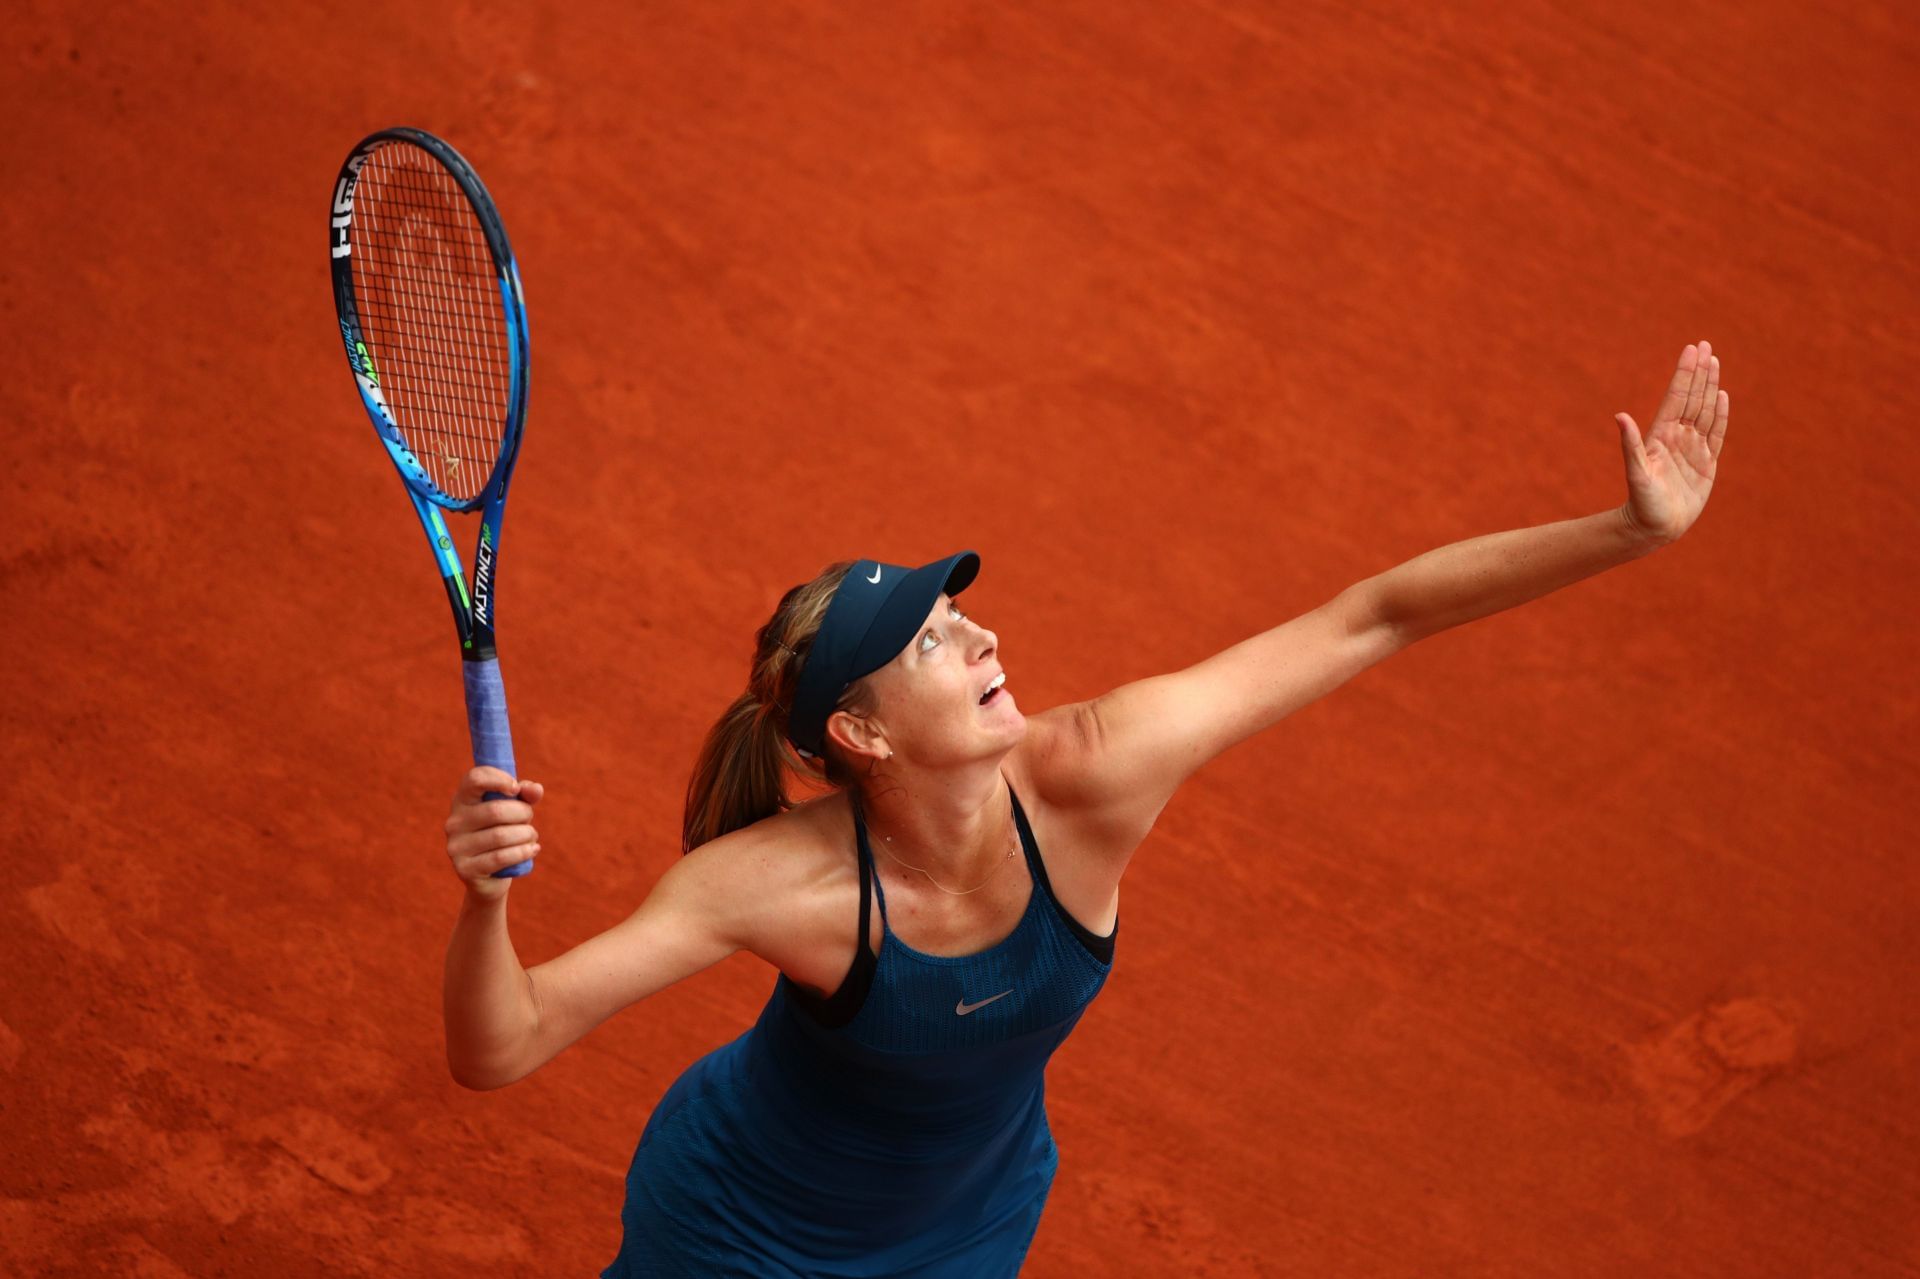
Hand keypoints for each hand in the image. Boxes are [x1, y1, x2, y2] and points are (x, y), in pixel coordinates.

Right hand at [446, 767, 543, 898]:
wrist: (490, 877)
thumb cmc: (503, 833)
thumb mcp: (514, 811)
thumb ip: (525, 796)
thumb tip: (536, 789)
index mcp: (462, 800)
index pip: (474, 778)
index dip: (499, 779)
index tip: (516, 788)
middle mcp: (454, 822)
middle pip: (496, 810)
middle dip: (523, 814)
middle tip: (529, 820)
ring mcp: (456, 847)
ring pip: (501, 835)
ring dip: (526, 834)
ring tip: (531, 837)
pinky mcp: (465, 869)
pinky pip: (501, 857)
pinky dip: (523, 852)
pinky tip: (532, 850)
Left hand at [1615, 340, 1729, 545]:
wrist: (1654, 528)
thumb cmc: (1642, 503)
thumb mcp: (1636, 473)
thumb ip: (1630, 445)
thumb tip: (1619, 416)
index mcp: (1662, 436)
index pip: (1677, 398)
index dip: (1685, 374)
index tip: (1692, 350)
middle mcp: (1678, 437)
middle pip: (1692, 398)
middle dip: (1699, 372)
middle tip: (1705, 345)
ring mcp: (1693, 449)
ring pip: (1705, 410)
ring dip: (1710, 386)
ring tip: (1714, 362)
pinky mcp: (1705, 463)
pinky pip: (1716, 434)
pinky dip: (1720, 414)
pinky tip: (1722, 396)